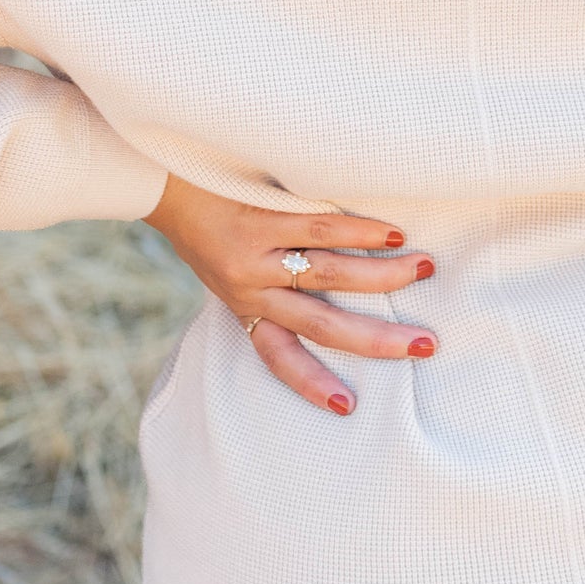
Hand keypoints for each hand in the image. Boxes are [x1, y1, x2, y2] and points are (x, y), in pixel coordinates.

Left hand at [145, 172, 435, 416]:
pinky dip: (360, 231)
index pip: (278, 356)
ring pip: (328, 275)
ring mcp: (254, 254)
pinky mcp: (259, 217)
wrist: (159, 176)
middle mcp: (249, 288)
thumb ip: (267, 285)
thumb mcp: (226, 268)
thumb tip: (335, 293)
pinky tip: (392, 233)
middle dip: (377, 339)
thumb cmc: (206, 221)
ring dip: (382, 276)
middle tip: (425, 345)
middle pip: (320, 324)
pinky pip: (317, 227)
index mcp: (244, 306)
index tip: (347, 407)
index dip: (311, 382)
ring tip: (423, 269)